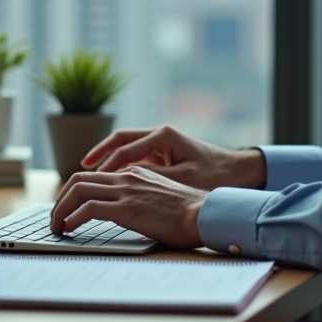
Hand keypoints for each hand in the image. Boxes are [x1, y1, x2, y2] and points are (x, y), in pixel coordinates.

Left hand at [50, 167, 206, 247]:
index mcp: (135, 173)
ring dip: (60, 210)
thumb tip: (125, 210)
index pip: (93, 176)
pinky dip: (72, 219)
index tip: (67, 209)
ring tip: (56, 228)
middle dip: (60, 200)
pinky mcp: (128, 208)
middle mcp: (127, 177)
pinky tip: (69, 230)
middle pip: (79, 180)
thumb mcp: (161, 196)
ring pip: (78, 191)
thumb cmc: (189, 213)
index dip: (74, 192)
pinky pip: (88, 209)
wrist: (205, 214)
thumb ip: (141, 195)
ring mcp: (126, 191)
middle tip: (55, 219)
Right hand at [81, 125, 267, 190]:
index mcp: (163, 136)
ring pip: (126, 148)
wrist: (241, 172)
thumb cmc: (216, 176)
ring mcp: (162, 144)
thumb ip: (152, 180)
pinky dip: (122, 167)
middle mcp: (160, 135)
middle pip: (120, 141)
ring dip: (109, 160)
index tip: (88, 179)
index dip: (105, 165)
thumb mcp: (183, 180)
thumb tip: (122, 186)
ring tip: (89, 176)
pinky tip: (112, 183)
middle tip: (80, 170)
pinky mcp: (165, 155)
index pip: (124, 149)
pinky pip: (136, 158)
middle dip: (99, 154)